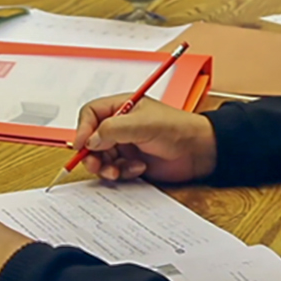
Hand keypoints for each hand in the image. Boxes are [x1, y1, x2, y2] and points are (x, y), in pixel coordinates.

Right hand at [74, 95, 217, 182]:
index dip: (82, 129)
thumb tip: (90, 141)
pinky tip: (139, 169)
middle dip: (91, 154)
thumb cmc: (178, 128)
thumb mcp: (143, 124)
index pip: (91, 114)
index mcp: (122, 107)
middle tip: (95, 165)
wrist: (200, 152)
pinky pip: (116, 170)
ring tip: (117, 171)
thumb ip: (113, 130)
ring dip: (106, 167)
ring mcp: (126, 145)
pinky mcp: (132, 162)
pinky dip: (123, 172)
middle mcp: (121, 126)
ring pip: (101, 158)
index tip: (80, 145)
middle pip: (91, 139)